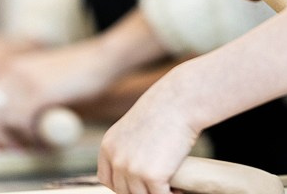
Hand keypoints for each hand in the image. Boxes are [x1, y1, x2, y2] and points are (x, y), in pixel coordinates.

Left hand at [0, 41, 111, 148]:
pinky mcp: (37, 93)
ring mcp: (23, 81)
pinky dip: (31, 139)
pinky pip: (22, 124)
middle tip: (14, 148)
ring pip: (2, 120)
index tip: (0, 140)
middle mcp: (11, 71)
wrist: (100, 58)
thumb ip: (24, 91)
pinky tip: (44, 143)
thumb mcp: (42, 76)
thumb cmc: (76, 71)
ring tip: (30, 148)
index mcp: (10, 65)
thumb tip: (8, 121)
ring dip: (14, 139)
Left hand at [96, 71, 199, 193]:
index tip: (137, 184)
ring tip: (171, 188)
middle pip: (123, 191)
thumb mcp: (134, 127)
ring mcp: (132, 169)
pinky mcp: (152, 176)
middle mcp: (116, 159)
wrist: (180, 102)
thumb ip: (128, 146)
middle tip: (158, 186)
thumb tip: (136, 165)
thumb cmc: (163, 109)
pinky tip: (179, 191)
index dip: (121, 185)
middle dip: (140, 191)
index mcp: (108, 146)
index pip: (106, 178)